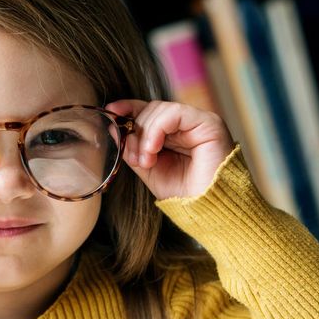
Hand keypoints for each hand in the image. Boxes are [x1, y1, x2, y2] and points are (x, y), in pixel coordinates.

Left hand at [105, 100, 233, 199]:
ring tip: (147, 161)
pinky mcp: (208, 123)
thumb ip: (135, 148)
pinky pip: (174, 113)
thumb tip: (116, 129)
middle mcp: (187, 125)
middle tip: (135, 159)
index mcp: (174, 134)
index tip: (110, 111)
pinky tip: (153, 149)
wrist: (207, 210)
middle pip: (151, 109)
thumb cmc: (183, 193)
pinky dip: (157, 129)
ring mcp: (198, 122)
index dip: (128, 108)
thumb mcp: (149, 169)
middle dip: (135, 132)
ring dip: (145, 135)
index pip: (148, 111)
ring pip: (160, 109)